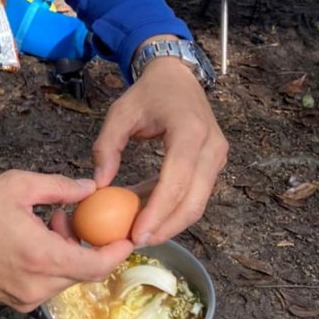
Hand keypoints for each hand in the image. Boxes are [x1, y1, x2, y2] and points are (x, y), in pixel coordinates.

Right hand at [0, 172, 133, 312]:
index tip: (127, 237)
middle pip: (83, 273)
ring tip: (47, 225)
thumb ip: (60, 187)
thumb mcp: (19, 185)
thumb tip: (91, 188)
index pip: (97, 266)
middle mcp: (36, 285)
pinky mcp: (13, 303)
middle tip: (71, 218)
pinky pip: (46, 286)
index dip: (117, 253)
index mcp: (42, 256)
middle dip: (88, 246)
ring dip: (67, 255)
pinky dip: (50, 266)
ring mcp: (24, 298)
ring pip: (65, 280)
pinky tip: (32, 243)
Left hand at [92, 57, 227, 245]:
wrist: (177, 76)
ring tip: (141, 233)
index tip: (135, 234)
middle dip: (166, 227)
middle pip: (193, 201)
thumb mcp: (120, 112)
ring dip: (171, 222)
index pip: (176, 182)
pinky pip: (197, 194)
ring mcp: (218, 155)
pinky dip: (174, 208)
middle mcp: (212, 146)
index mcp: (189, 131)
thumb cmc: (147, 93)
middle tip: (137, 242)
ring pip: (199, 203)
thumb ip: (106, 146)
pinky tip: (150, 214)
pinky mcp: (215, 162)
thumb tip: (99, 184)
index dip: (157, 212)